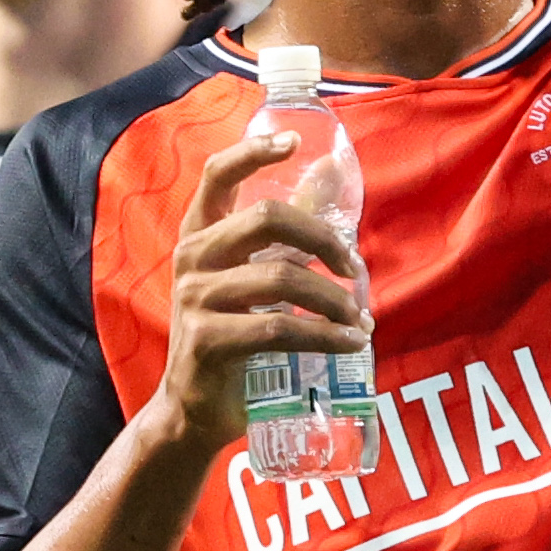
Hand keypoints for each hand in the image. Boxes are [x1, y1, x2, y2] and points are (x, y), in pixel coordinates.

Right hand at [149, 124, 366, 453]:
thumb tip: (328, 170)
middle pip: (265, 219)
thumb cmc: (231, 333)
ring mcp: (195, 299)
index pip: (218, 175)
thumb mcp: (252, 276)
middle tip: (353, 267)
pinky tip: (348, 342)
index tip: (292, 141)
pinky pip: (280, 328)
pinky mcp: (208, 341)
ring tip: (358, 318)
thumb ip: (286, 228)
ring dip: (333, 299)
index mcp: (199, 234)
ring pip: (282, 278)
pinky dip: (325, 336)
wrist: (194, 408)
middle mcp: (191, 258)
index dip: (253, 152)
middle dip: (323, 239)